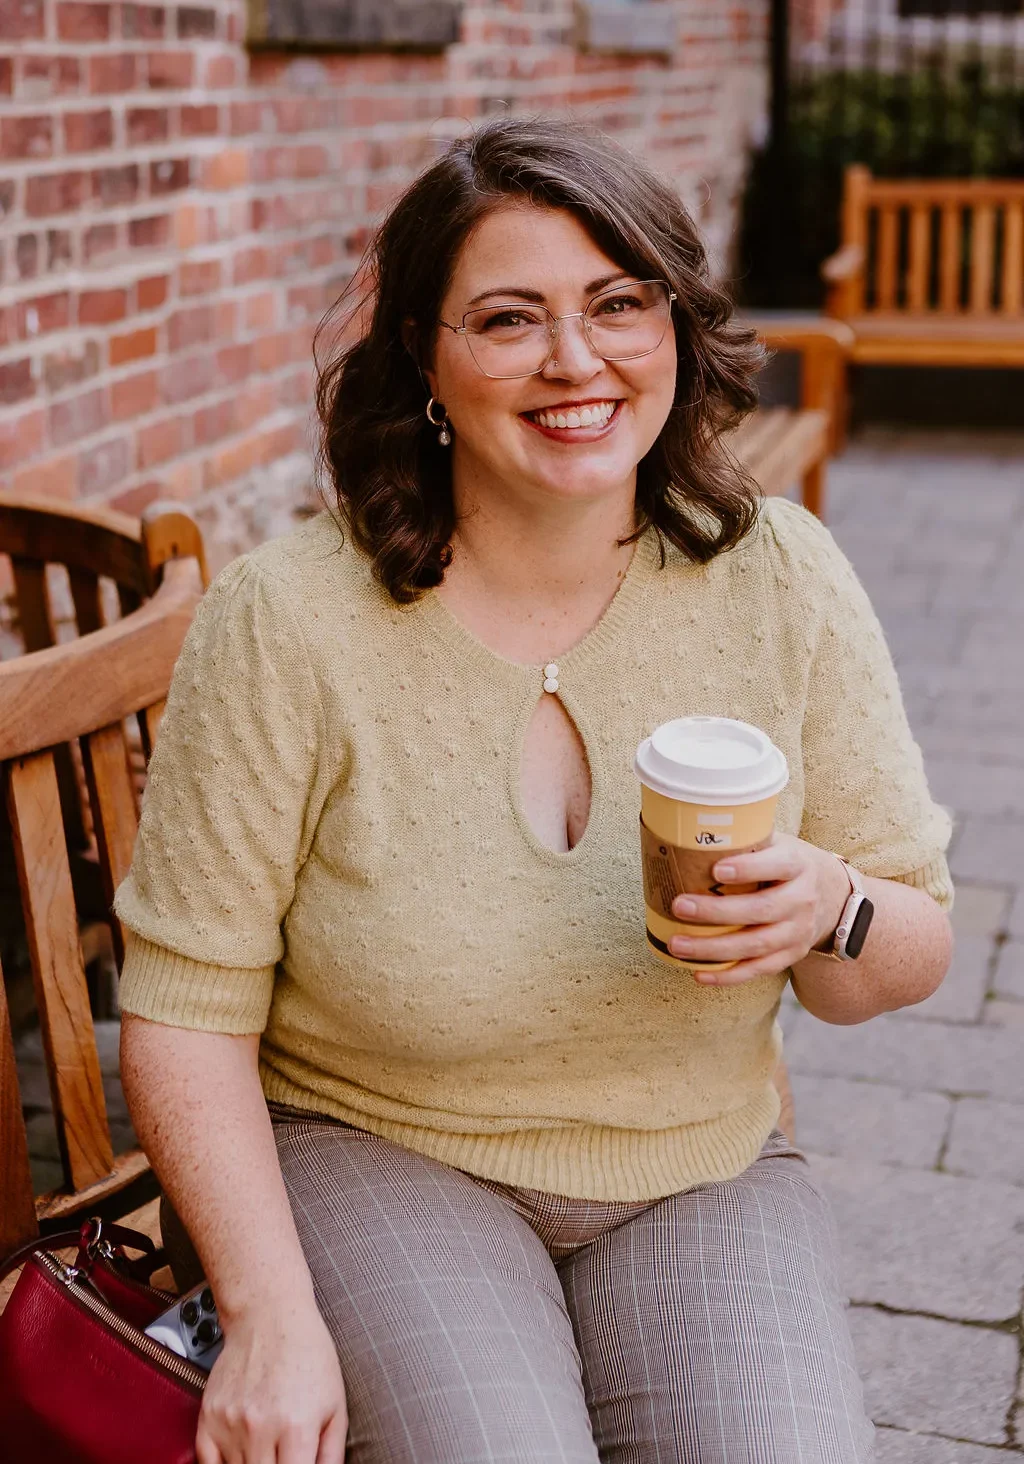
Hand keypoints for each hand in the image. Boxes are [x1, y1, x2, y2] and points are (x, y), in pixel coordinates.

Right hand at [196, 1297, 346, 1463]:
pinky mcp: (208, 1418)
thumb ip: (332, 1454)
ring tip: (266, 1448)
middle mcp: (260, 1429)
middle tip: (282, 1457)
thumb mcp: (335, 1404)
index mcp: (297, 1428)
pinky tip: (240, 1454)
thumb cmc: (307, 1355)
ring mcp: (230, 1425)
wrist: (268, 1316)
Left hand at [667, 833, 850, 984]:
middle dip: (717, 912)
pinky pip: (759, 969)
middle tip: (679, 906)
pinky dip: (729, 975)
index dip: (748, 869)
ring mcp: (798, 931)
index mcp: (798, 865)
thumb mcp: (778, 844)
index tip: (716, 869)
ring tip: (678, 945)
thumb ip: (748, 841)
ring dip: (714, 948)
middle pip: (761, 910)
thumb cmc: (789, 864)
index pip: (777, 866)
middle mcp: (802, 900)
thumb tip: (693, 834)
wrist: (832, 895)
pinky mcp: (792, 954)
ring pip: (756, 945)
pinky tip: (699, 973)